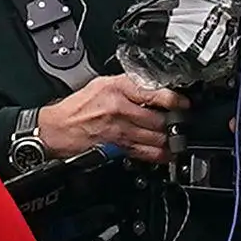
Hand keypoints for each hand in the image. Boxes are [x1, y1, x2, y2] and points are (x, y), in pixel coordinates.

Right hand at [34, 74, 185, 162]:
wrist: (55, 130)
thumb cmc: (76, 108)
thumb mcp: (100, 85)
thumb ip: (127, 85)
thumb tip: (152, 87)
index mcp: (116, 89)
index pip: (154, 94)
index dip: (174, 100)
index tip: (184, 104)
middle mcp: (120, 110)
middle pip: (160, 119)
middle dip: (175, 122)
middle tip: (183, 122)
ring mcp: (120, 131)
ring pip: (156, 138)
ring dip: (171, 140)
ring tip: (178, 138)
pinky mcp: (118, 149)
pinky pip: (146, 153)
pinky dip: (160, 155)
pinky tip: (168, 153)